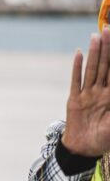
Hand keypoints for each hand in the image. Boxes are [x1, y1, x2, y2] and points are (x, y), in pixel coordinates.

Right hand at [62, 29, 109, 156]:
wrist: (85, 150)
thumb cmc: (105, 139)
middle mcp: (101, 92)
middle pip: (106, 66)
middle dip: (108, 49)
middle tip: (109, 30)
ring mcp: (88, 95)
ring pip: (93, 70)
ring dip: (94, 54)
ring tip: (95, 37)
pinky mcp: (75, 100)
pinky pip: (76, 81)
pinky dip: (77, 68)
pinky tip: (78, 54)